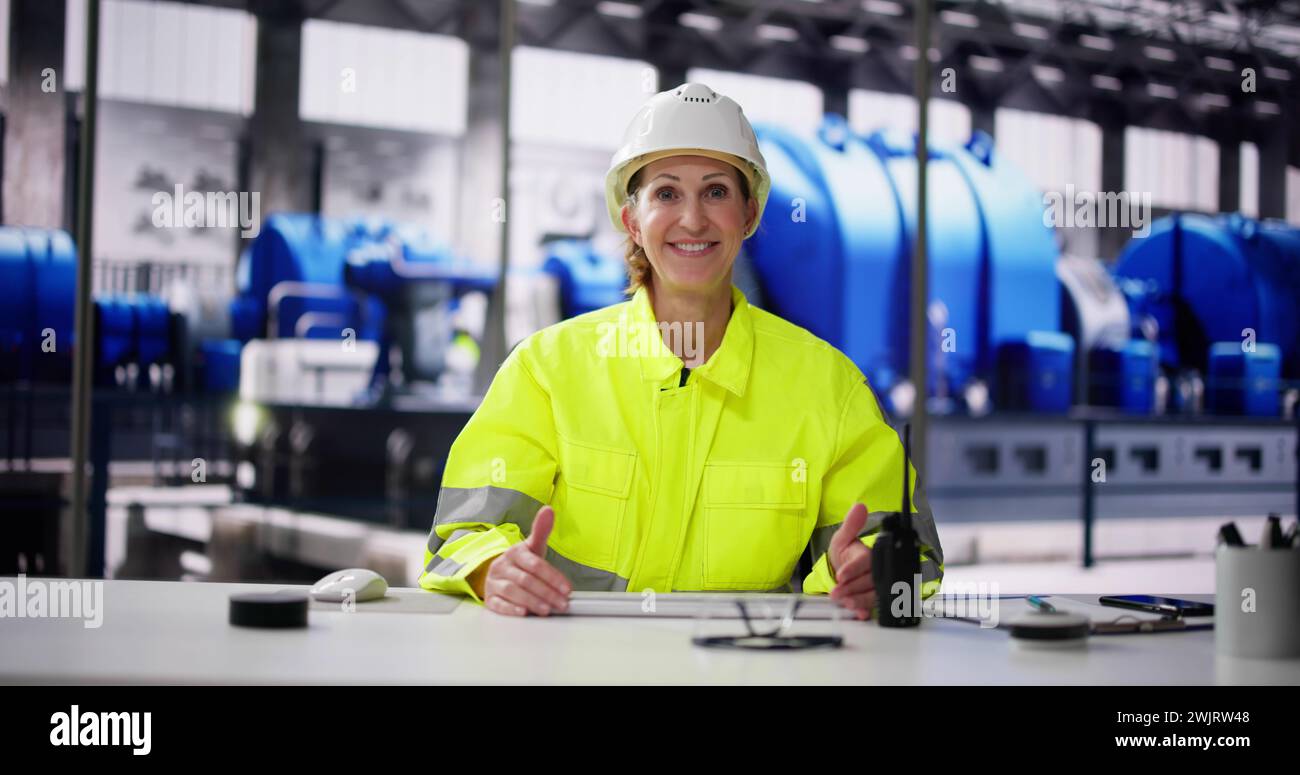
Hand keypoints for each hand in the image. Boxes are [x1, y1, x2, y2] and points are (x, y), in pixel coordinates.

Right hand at [479, 505, 571, 616]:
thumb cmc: (521, 562)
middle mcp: (502, 566)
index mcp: (514, 553)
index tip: (566, 588)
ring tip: (547, 610)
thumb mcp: (532, 547)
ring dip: (532, 602)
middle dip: (546, 593)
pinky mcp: (490, 598)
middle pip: (526, 580)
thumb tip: (548, 510)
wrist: (499, 573)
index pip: (535, 564)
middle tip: (561, 603)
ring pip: (513, 592)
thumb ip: (541, 530)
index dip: (552, 577)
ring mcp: (494, 582)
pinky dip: (511, 609)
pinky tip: (524, 613)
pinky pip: (498, 604)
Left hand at [827, 503, 874, 620]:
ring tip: (843, 602)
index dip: (853, 569)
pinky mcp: (872, 599)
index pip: (865, 561)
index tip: (841, 575)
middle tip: (836, 593)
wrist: (841, 570)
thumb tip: (859, 506)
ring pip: (872, 595)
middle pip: (869, 581)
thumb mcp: (843, 538)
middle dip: (852, 588)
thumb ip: (851, 524)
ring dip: (858, 600)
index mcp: (870, 554)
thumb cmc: (845, 553)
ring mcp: (875, 586)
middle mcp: (876, 570)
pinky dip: (864, 610)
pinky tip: (857, 613)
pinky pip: (872, 607)